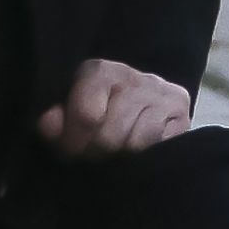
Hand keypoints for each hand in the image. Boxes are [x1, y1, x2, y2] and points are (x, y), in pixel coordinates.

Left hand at [39, 58, 189, 160]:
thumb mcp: (69, 114)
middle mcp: (132, 77)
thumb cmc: (98, 110)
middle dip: (96, 154)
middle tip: (92, 157)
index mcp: (99, 71)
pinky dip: (142, 155)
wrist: (140, 100)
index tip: (69, 153)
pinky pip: (157, 144)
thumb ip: (54, 122)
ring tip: (113, 154)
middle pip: (109, 136)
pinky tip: (135, 152)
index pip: (86, 115)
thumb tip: (47, 125)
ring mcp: (160, 92)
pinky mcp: (181, 108)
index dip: (73, 142)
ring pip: (134, 143)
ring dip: (120, 157)